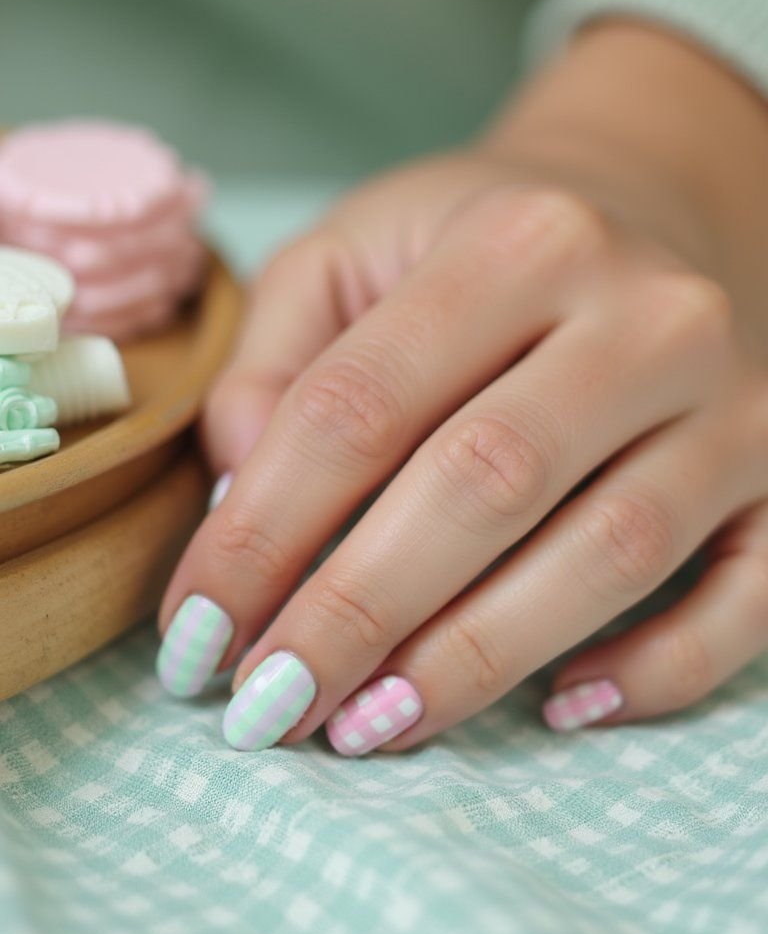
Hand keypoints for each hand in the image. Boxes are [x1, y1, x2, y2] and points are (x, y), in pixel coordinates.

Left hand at [156, 24, 767, 752]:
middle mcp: (644, 313)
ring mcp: (733, 401)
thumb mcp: (358, 250)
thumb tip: (241, 500)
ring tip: (367, 727)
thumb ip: (278, 358)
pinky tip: (561, 707)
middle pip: (482, 484)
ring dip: (475, 659)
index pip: (360, 404)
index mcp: (516, 241)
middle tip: (266, 703)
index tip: (196, 632)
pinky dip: (660, 670)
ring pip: (610, 553)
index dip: (261, 531)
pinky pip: (745, 598)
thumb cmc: (483, 245)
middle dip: (355, 613)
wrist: (655, 206)